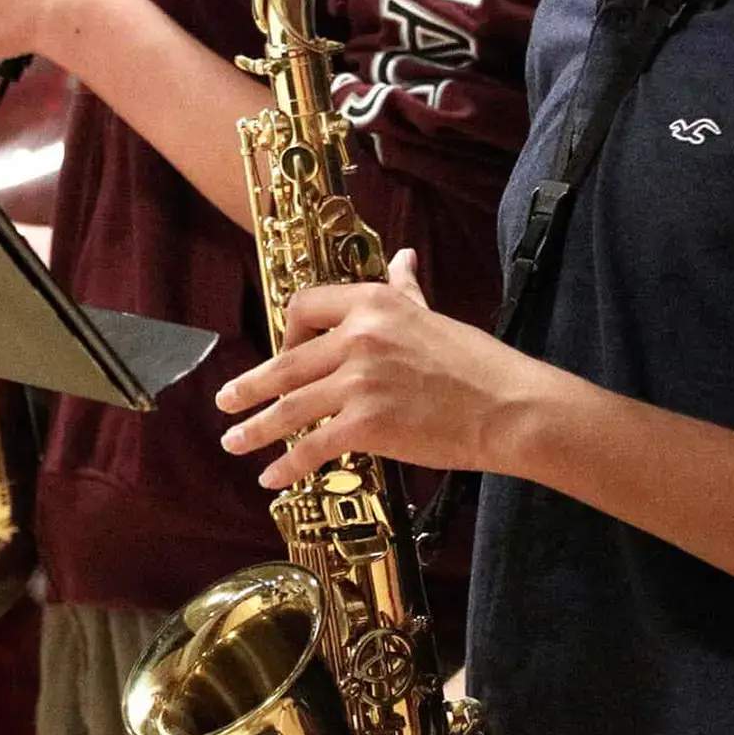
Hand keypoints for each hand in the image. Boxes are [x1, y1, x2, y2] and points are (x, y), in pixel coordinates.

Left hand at [215, 250, 546, 487]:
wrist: (507, 406)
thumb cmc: (476, 363)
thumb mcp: (432, 314)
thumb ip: (405, 288)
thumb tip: (402, 257)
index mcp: (371, 304)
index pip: (303, 307)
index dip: (285, 331)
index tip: (281, 351)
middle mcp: (357, 338)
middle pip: (285, 362)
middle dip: (249, 387)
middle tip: (225, 401)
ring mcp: (358, 382)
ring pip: (289, 408)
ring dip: (255, 429)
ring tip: (234, 441)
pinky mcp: (366, 425)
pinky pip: (313, 447)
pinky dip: (288, 465)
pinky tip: (273, 477)